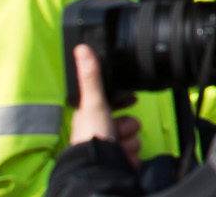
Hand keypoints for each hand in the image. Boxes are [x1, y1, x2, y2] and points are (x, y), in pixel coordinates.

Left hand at [68, 45, 141, 167]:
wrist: (101, 168)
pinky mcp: (118, 162)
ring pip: (131, 138)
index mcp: (90, 118)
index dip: (124, 103)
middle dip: (129, 126)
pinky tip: (123, 157)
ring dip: (130, 141)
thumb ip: (91, 77)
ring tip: (121, 146)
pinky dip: (131, 155)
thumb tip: (82, 48)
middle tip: (123, 131)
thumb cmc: (92, 137)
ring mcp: (108, 149)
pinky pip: (134, 154)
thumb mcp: (94, 102)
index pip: (113, 106)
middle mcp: (98, 134)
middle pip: (126, 122)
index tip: (132, 101)